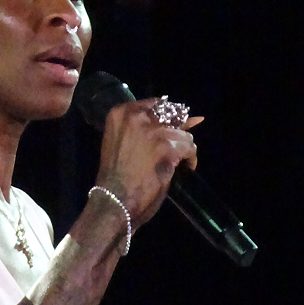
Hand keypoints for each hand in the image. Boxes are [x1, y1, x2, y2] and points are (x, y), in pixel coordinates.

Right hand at [94, 100, 201, 228]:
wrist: (113, 200)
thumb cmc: (115, 177)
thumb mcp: (124, 143)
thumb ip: (144, 129)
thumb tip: (183, 119)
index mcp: (120, 113)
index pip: (155, 104)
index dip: (168, 116)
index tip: (173, 127)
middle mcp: (136, 116)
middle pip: (171, 115)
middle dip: (178, 130)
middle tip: (179, 145)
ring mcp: (151, 130)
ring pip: (182, 133)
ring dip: (183, 148)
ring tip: (180, 161)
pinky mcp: (165, 146)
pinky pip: (188, 147)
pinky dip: (191, 158)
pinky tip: (187, 167)